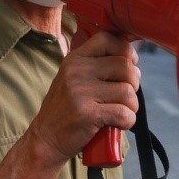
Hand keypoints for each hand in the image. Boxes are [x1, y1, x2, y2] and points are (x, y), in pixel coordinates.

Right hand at [28, 31, 140, 163]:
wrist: (45, 139)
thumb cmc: (66, 110)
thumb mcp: (73, 79)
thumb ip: (97, 65)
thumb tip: (133, 59)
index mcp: (74, 59)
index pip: (107, 39)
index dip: (125, 50)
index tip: (129, 64)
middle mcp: (77, 71)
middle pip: (125, 66)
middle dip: (133, 84)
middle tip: (124, 97)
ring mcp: (81, 92)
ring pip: (128, 91)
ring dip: (131, 106)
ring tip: (120, 112)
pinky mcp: (87, 114)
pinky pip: (124, 113)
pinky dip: (128, 121)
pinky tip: (118, 124)